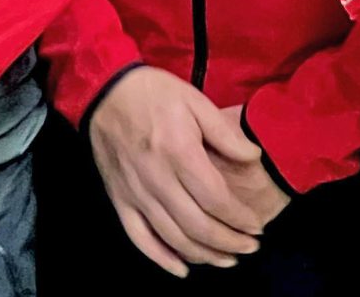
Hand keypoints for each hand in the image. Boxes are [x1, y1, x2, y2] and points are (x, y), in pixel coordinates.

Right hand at [88, 66, 277, 274]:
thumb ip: (225, 133)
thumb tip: (254, 159)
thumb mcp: (195, 100)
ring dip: (205, 255)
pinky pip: (139, 238)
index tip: (257, 226)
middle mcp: (157, 178)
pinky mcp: (119, 199)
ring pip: (173, 238)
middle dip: (229, 242)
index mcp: (178, 152)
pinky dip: (162, 259)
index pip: (216, 199)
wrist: (102, 90)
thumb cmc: (153, 93)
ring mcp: (135, 192)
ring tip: (228, 260)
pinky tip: (183, 269)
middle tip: (250, 247)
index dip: (240, 218)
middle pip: (198, 225)